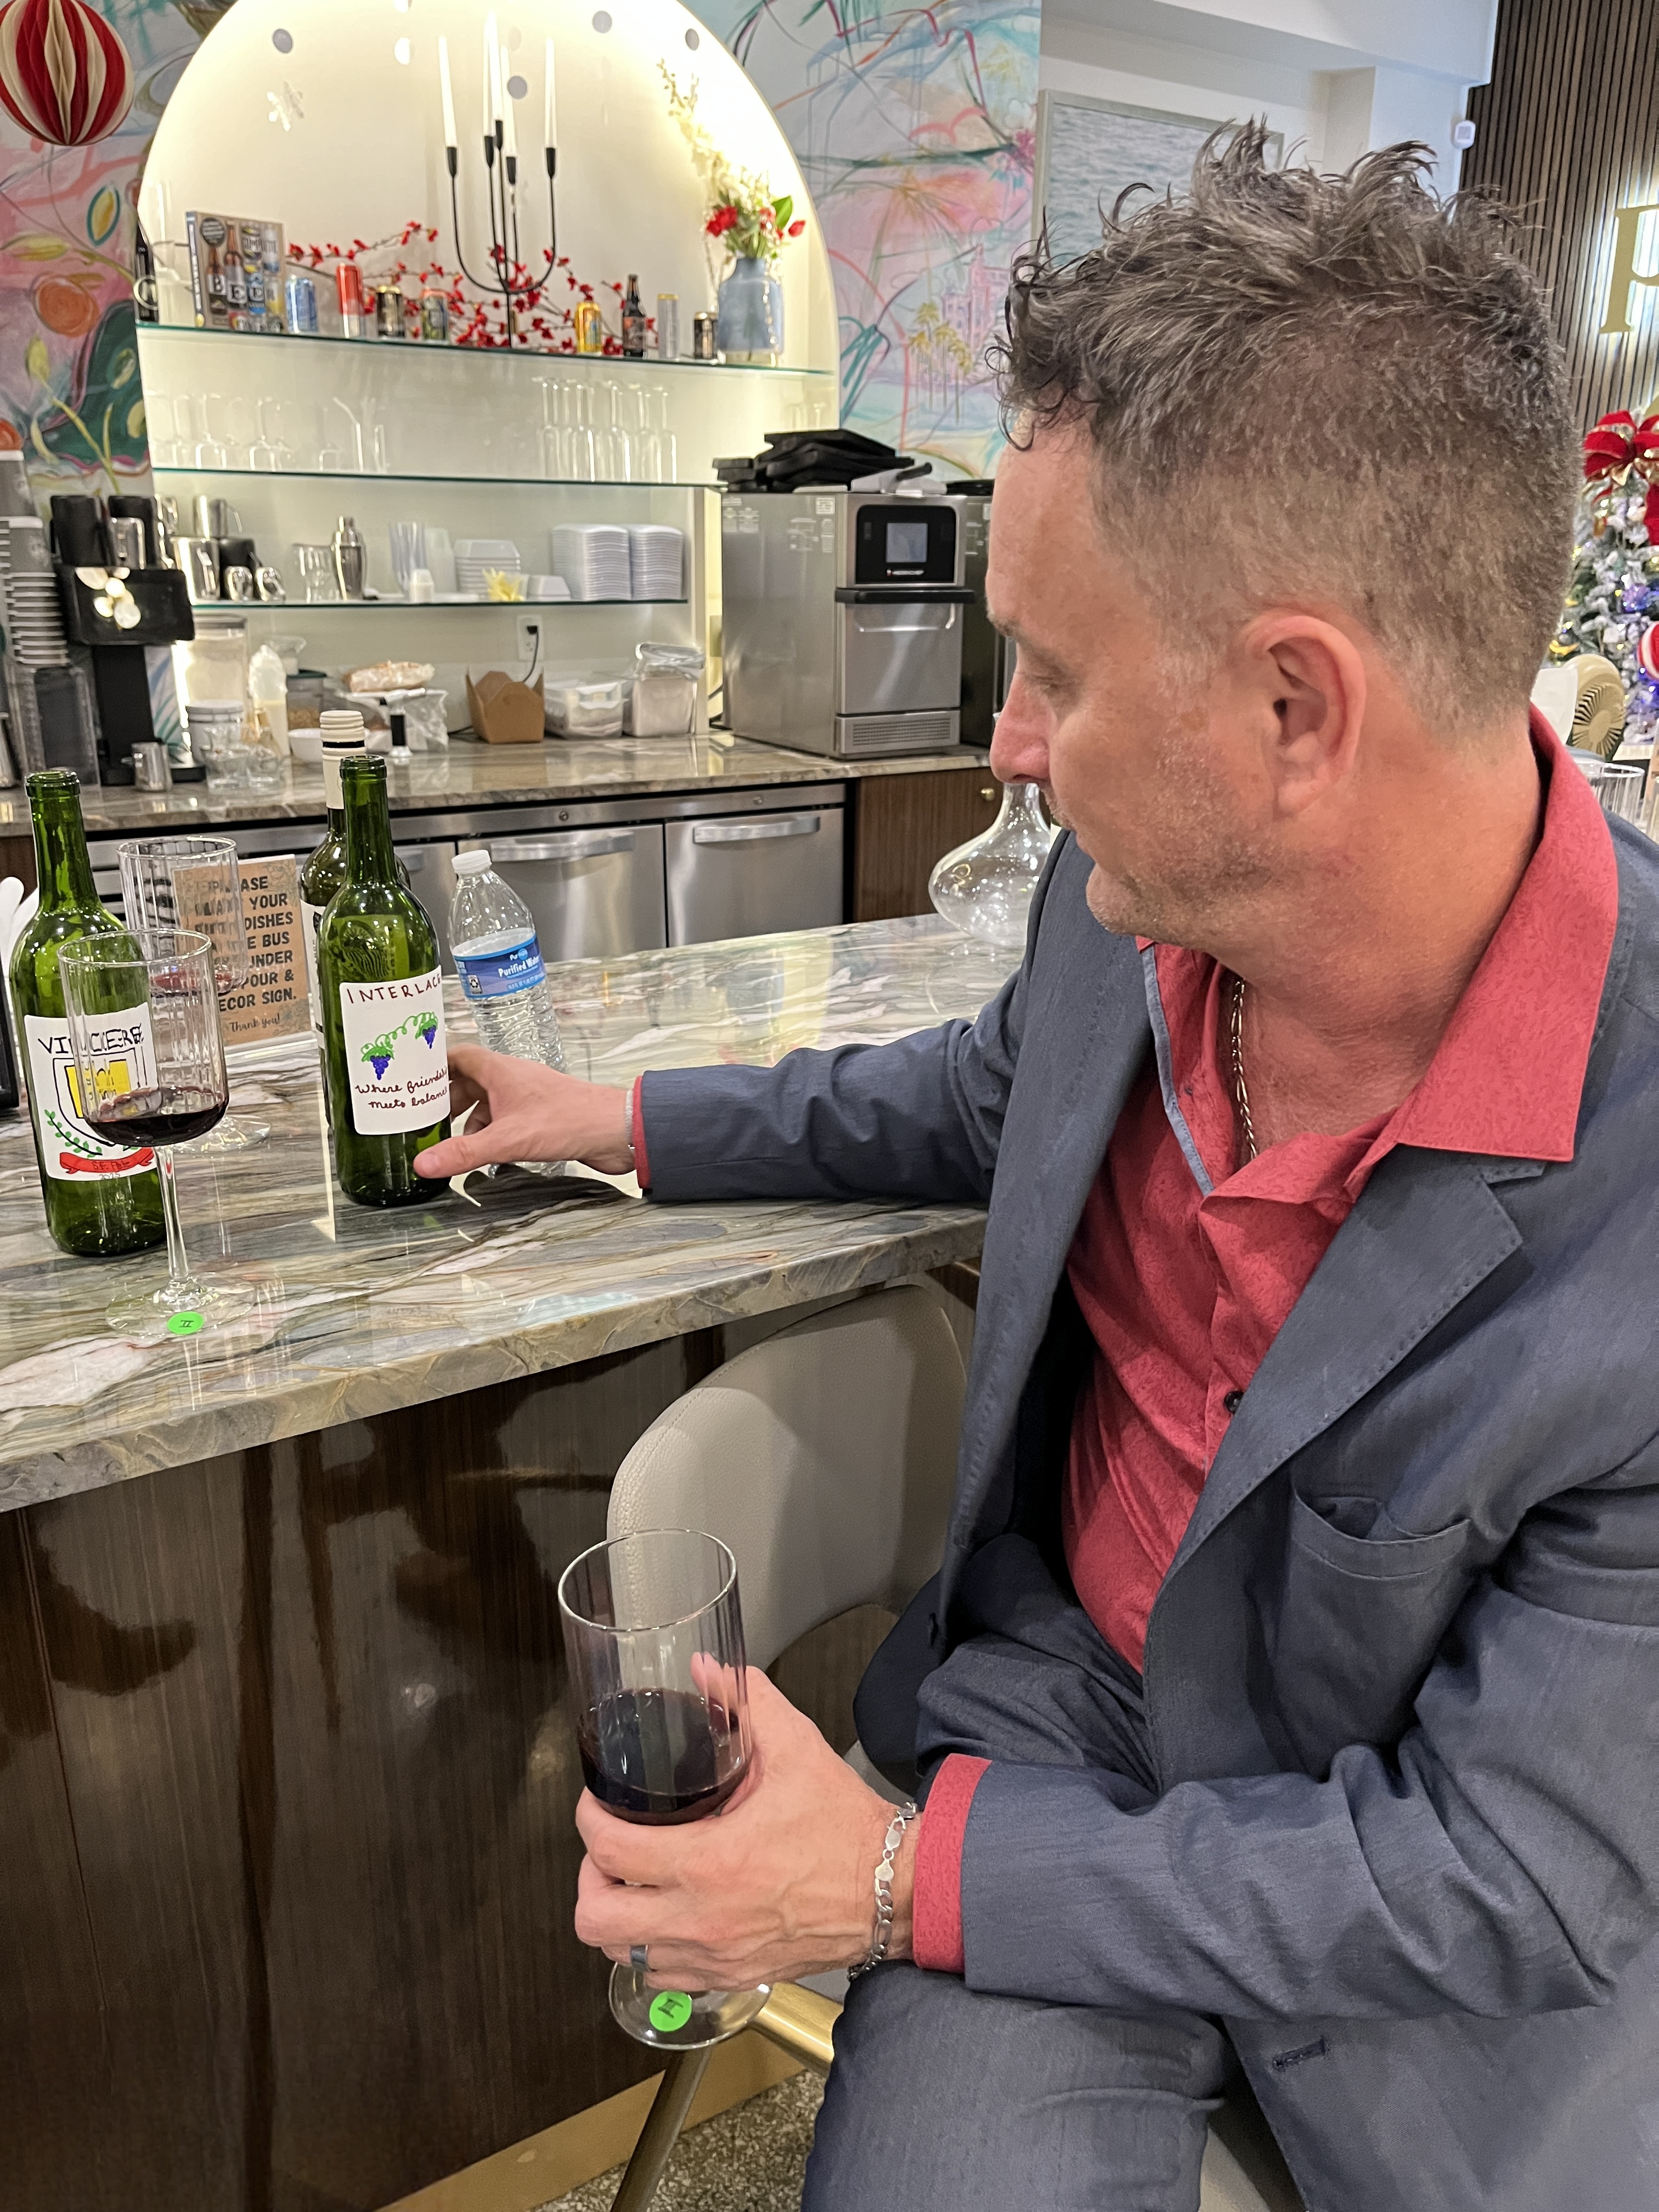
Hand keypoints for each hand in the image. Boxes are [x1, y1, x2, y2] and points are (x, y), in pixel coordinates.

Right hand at [413, 1043, 633, 1178]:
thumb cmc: (569, 1120)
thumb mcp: (506, 1139)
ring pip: (488, 1104)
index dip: (434, 1065)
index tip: (412, 1078)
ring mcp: (527, 1098)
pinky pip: (506, 1121)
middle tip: (426, 1121)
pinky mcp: (540, 1117)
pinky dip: (491, 1135)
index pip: (458, 1055)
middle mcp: (512, 1079)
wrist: (615, 1130)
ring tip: (451, 1144)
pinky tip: (486, 1155)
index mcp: (500, 1070)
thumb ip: (464, 1152)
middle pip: (469, 1082)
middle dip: (447, 1101)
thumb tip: (425, 1162)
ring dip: (469, 1122)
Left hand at [574, 1668, 916, 1990]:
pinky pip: (661, 1978)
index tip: (595, 1804)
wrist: (888, 1889)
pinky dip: (650, 1951)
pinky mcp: (730, 1976)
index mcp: (711, 1861)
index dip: (588, 1819)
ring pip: (622, 1955)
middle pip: (596, 1918)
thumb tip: (708, 1670)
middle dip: (589, 1879)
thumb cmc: (845, 1829)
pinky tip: (667, 1917)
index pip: (610, 1849)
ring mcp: (714, 1955)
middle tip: (609, 1851)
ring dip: (617, 1918)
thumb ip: (745, 1703)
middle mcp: (703, 1918)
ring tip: (633, 1884)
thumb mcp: (795, 1749)